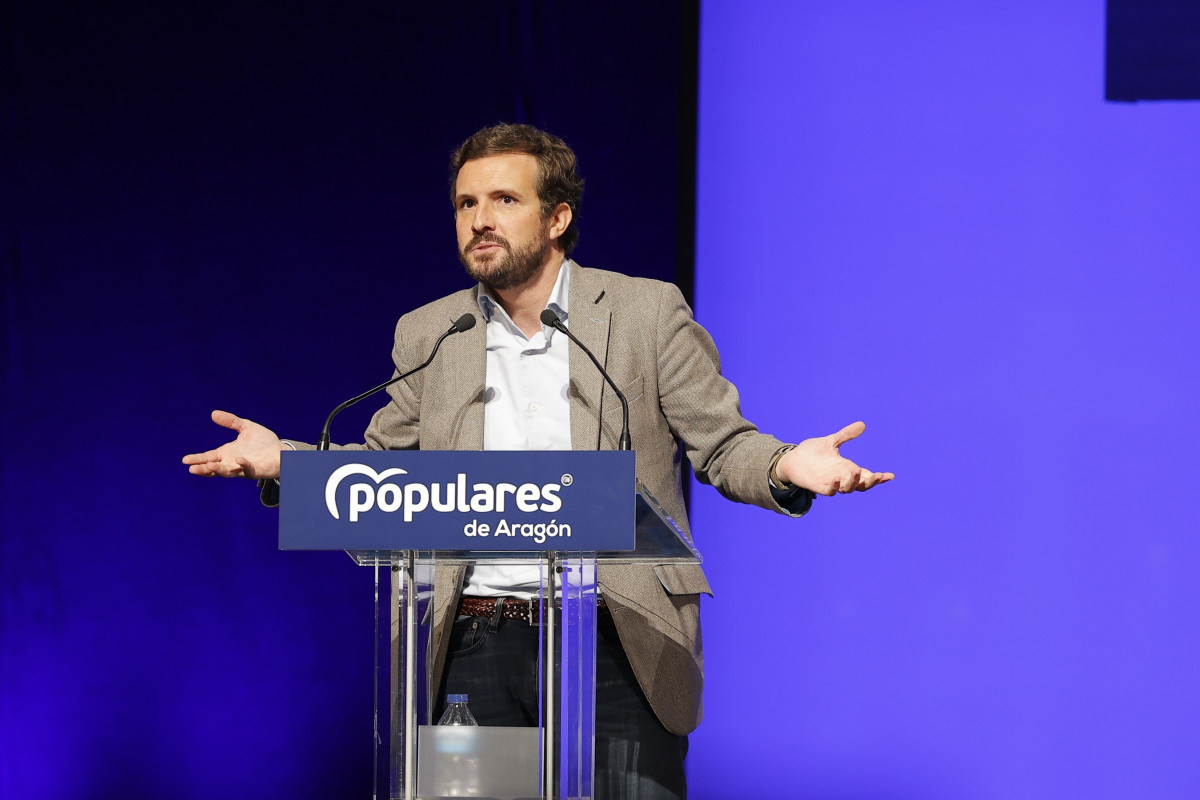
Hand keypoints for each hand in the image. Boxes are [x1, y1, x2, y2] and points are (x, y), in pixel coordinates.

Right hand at [182, 410, 283, 479]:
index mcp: (227, 454)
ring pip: (229, 472)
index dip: (198, 459)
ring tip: (209, 466)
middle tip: (192, 469)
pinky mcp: (257, 471)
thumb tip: (213, 413)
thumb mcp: (245, 427)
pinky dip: (243, 466)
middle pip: (215, 468)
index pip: (209, 457)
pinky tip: (238, 460)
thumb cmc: (263, 442)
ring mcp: (244, 468)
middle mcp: (232, 463)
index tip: (185, 460)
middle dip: (204, 469)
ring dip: (219, 470)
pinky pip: (249, 470)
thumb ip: (231, 421)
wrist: (281, 450)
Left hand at [777, 421, 893, 495]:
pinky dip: (835, 487)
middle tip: (877, 475)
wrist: (793, 459)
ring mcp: (832, 483)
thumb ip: (846, 435)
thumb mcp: (832, 441)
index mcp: (848, 468)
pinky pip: (831, 491)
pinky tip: (837, 480)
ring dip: (853, 482)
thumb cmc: (813, 452)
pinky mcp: (820, 486)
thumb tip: (862, 424)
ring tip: (856, 470)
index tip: (891, 475)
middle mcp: (842, 477)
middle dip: (871, 482)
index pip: (867, 475)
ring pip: (848, 489)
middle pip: (861, 485)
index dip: (879, 477)